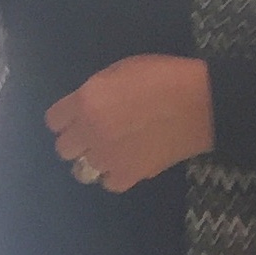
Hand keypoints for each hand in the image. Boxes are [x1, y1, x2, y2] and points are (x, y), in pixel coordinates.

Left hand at [44, 54, 214, 190]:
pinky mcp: (131, 174)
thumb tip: (85, 107)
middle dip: (76, 141)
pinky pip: (109, 183)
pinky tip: (126, 164)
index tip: (77, 118)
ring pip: (81, 171)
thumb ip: (95, 91)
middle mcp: (91, 131)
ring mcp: (109, 156)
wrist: (202, 102)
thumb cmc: (163, 77)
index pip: (53, 121)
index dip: (65, 119)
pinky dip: (115, 176)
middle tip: (94, 136)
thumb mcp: (120, 70)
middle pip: (63, 148)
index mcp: (86, 101)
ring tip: (109, 153)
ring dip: (92, 162)